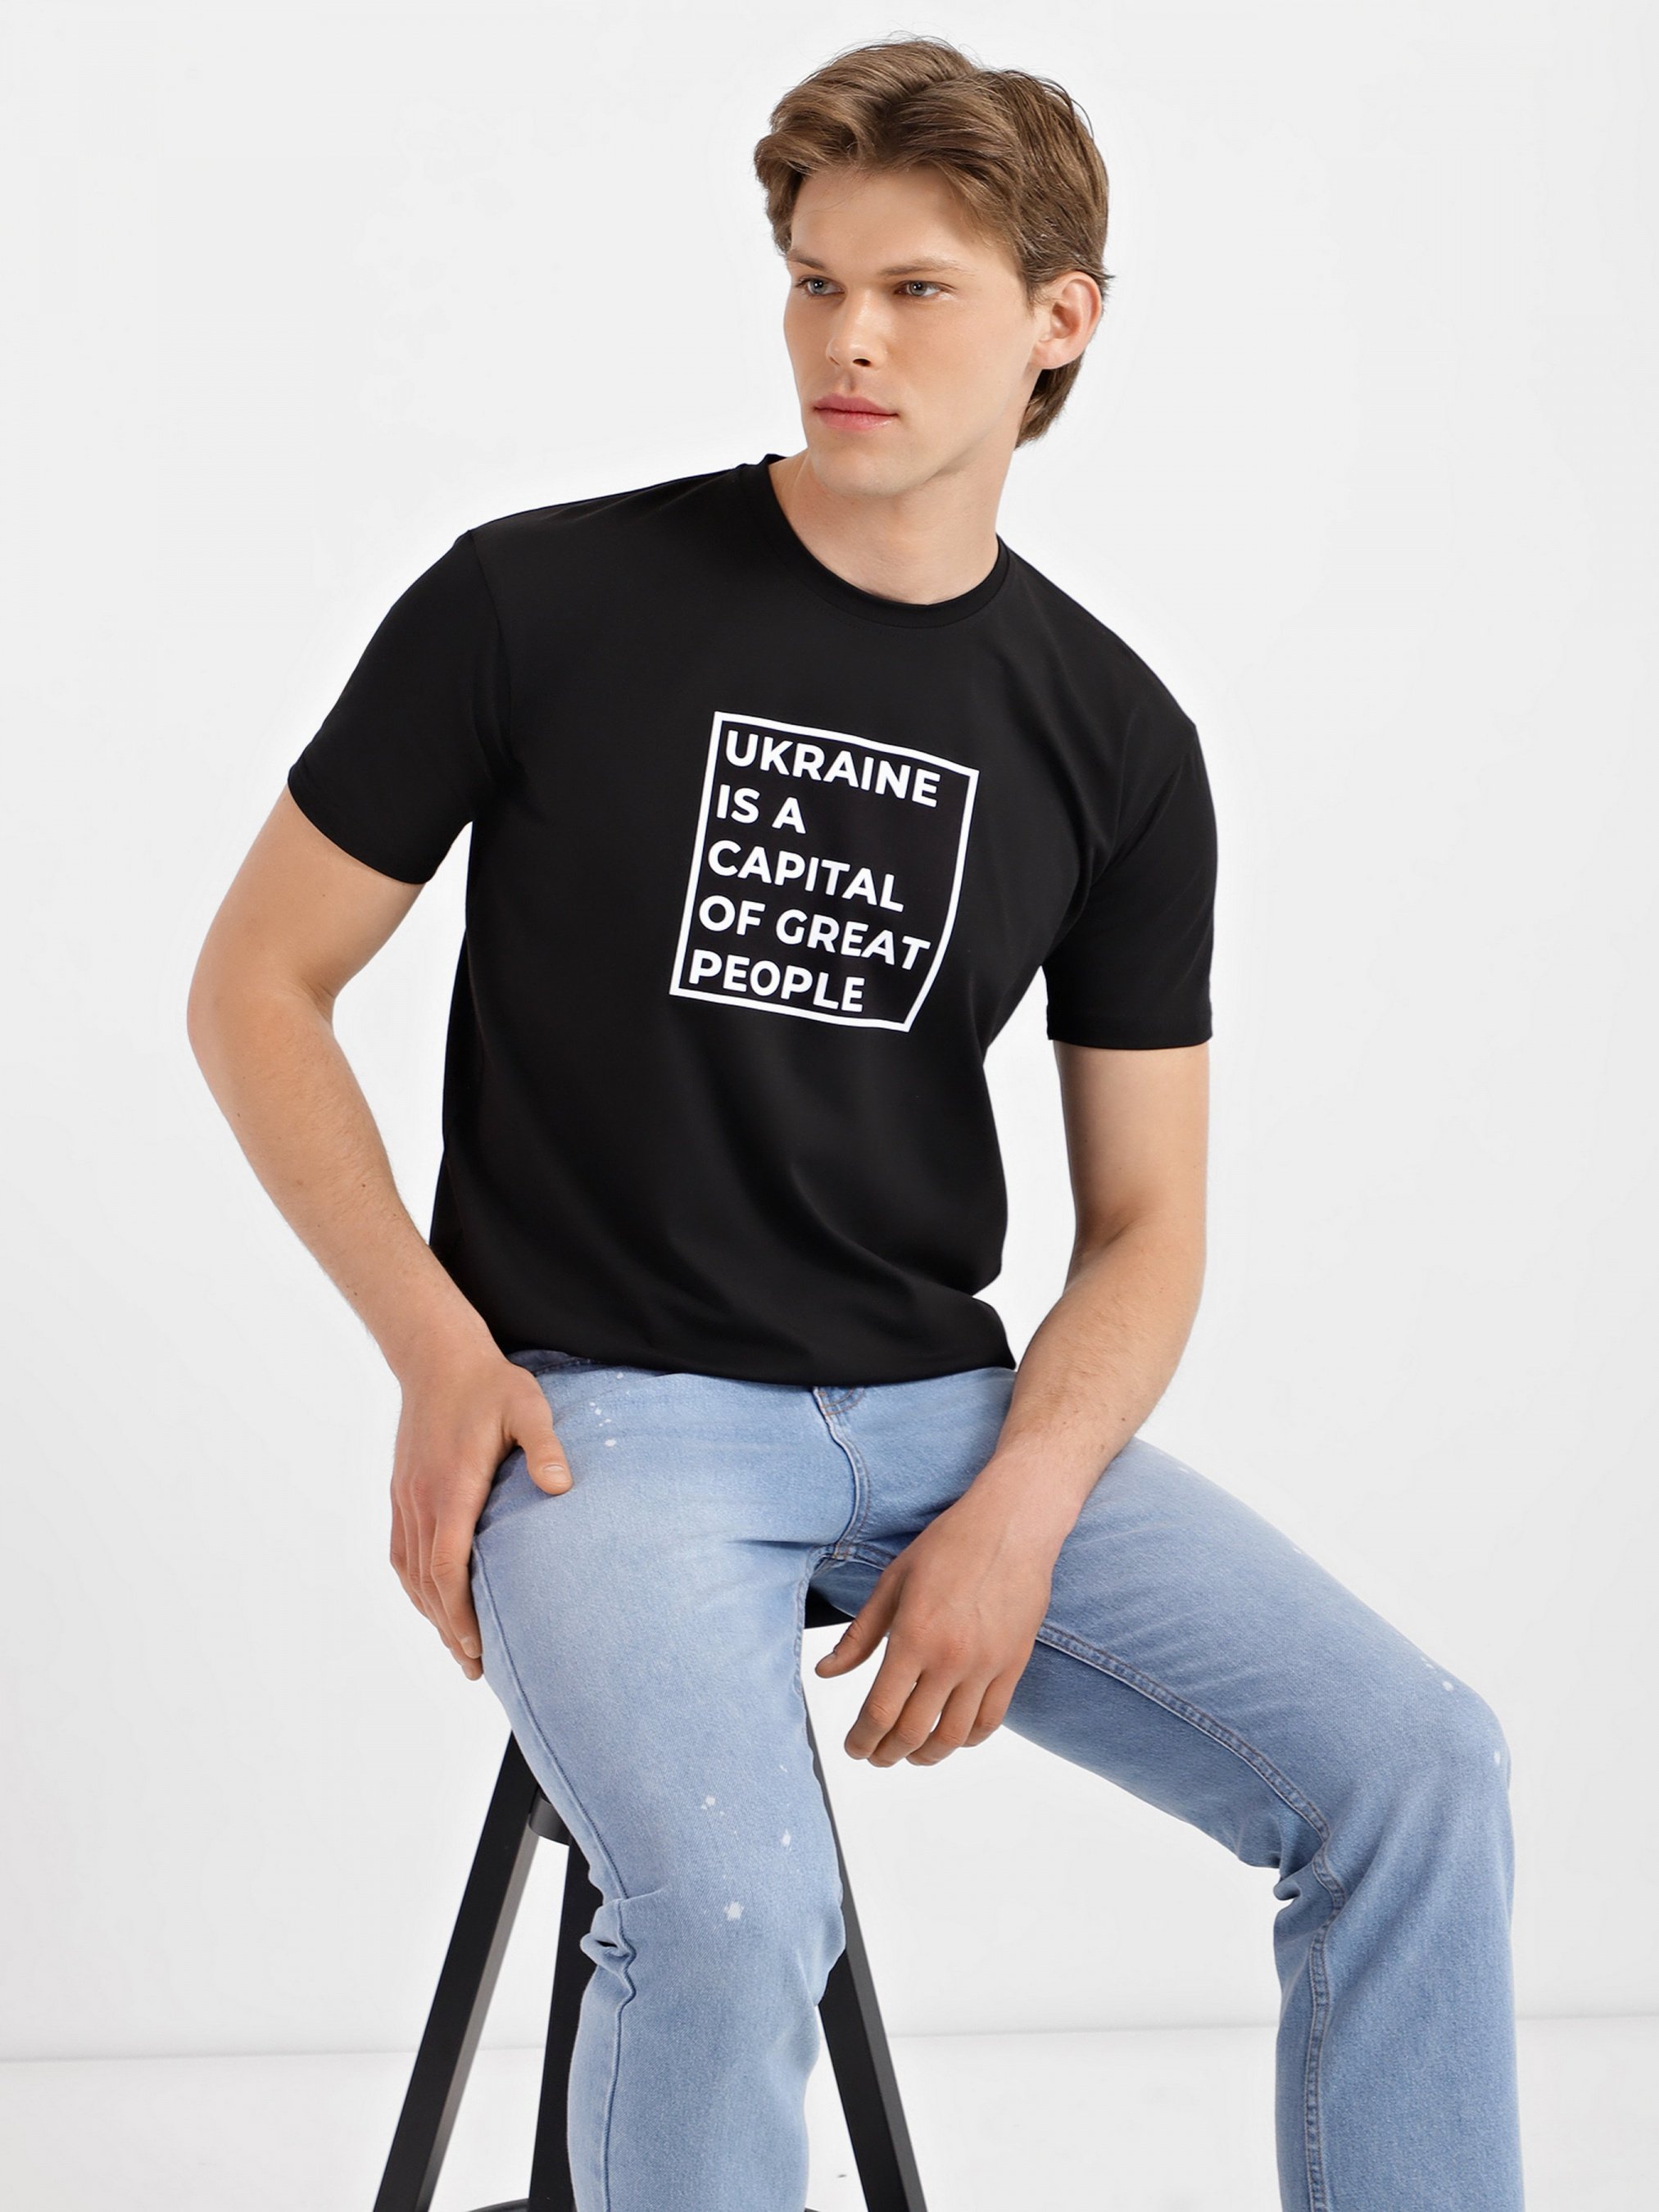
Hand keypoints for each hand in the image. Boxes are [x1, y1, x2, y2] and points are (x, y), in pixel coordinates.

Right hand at [388, 1344, 572, 1678]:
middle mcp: (421, 1499)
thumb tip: (561, 1488)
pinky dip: (415, 1585)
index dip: (458, 1612)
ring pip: (410, 1572)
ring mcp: (407, 1497)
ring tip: (456, 1649)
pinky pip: (401, 1552)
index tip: (476, 1646)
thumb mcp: (527, 1407)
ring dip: (430, 1613)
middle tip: (474, 1667)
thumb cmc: (489, 1384)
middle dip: (448, 1628)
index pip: (447, 1565)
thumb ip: (545, 1446)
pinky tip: (431, 1602)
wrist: (436, 1356)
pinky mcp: (402, 1491)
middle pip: (426, 1582)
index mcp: (451, 1486)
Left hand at [813, 1484, 1057, 1764]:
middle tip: (875, 1756)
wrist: (1011, 1526)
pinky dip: (967, 1740)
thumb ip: (859, 1635)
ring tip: (911, 1754)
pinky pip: (990, 1720)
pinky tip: (951, 1736)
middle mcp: (950, 1658)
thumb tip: (825, 1671)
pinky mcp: (1013, 1665)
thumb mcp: (892, 1583)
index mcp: (913, 1636)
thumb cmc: (949, 1546)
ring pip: (954, 1737)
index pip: (880, 1712)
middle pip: (913, 1732)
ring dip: (927, 1755)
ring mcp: (985, 1666)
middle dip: (887, 1753)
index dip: (862, 1739)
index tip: (854, 1747)